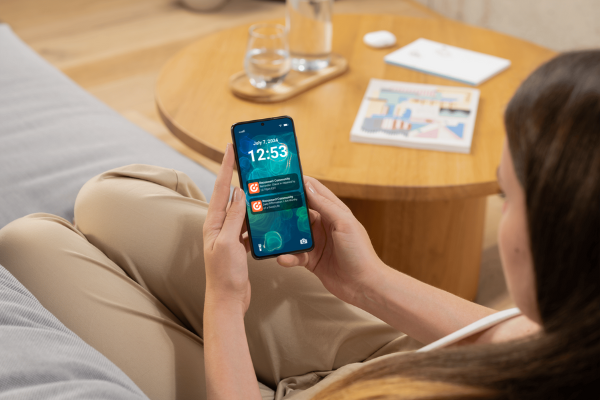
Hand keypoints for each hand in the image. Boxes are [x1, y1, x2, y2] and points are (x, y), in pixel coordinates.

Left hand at [203, 143, 250, 313]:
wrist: (227, 300)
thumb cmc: (224, 275)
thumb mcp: (229, 243)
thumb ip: (234, 217)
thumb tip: (239, 192)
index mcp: (212, 223)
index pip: (220, 188)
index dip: (225, 166)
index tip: (230, 148)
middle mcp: (218, 227)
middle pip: (229, 195)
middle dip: (237, 176)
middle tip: (248, 160)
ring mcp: (227, 236)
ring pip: (240, 210)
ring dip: (250, 197)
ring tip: (261, 184)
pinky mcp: (236, 245)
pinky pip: (247, 225)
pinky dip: (256, 217)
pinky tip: (266, 215)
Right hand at [277, 177, 386, 304]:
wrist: (363, 286)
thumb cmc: (359, 253)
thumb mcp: (343, 223)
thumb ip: (325, 205)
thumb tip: (307, 186)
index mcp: (334, 211)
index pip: (314, 191)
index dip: (299, 183)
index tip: (281, 177)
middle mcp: (323, 225)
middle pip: (299, 211)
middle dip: (284, 208)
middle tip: (265, 204)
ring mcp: (316, 242)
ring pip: (293, 233)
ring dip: (282, 234)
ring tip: (268, 232)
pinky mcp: (311, 259)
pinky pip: (294, 254)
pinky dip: (287, 256)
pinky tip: (282, 258)